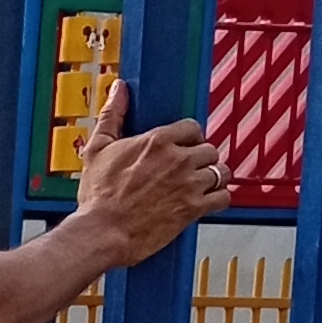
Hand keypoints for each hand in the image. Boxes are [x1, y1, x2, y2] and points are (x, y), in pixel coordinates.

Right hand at [73, 77, 229, 263]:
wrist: (101, 232)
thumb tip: (119, 89)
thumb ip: (113, 115)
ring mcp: (189, 184)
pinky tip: (206, 201)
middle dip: (201, 159)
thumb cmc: (98, 197)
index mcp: (157, 141)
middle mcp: (178, 159)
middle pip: (210, 149)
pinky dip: (218, 199)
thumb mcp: (98, 149)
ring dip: (212, 178)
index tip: (182, 147)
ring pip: (220, 172)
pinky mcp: (194, 208)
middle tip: (189, 169)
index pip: (192, 128)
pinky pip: (223, 198)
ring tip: (199, 184)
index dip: (189, 138)